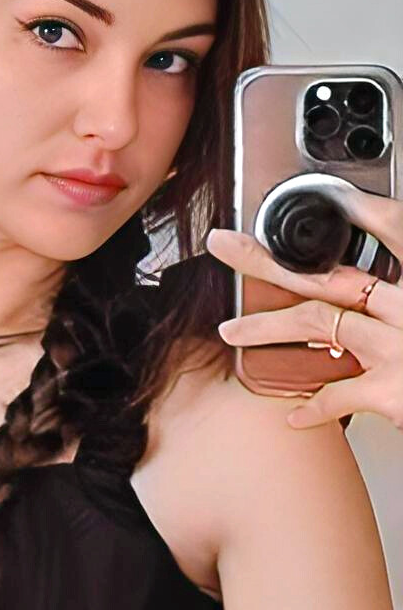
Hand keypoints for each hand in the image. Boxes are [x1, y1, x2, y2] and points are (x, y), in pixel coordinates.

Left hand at [204, 188, 402, 429]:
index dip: (363, 210)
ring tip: (231, 331)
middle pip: (327, 273)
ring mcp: (402, 347)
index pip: (398, 227)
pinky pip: (338, 394)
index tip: (333, 196)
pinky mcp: (395, 392)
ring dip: (265, 326)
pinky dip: (314, 406)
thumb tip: (381, 282)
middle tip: (225, 246)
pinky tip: (293, 413)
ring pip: (315, 323)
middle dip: (266, 259)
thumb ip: (402, 280)